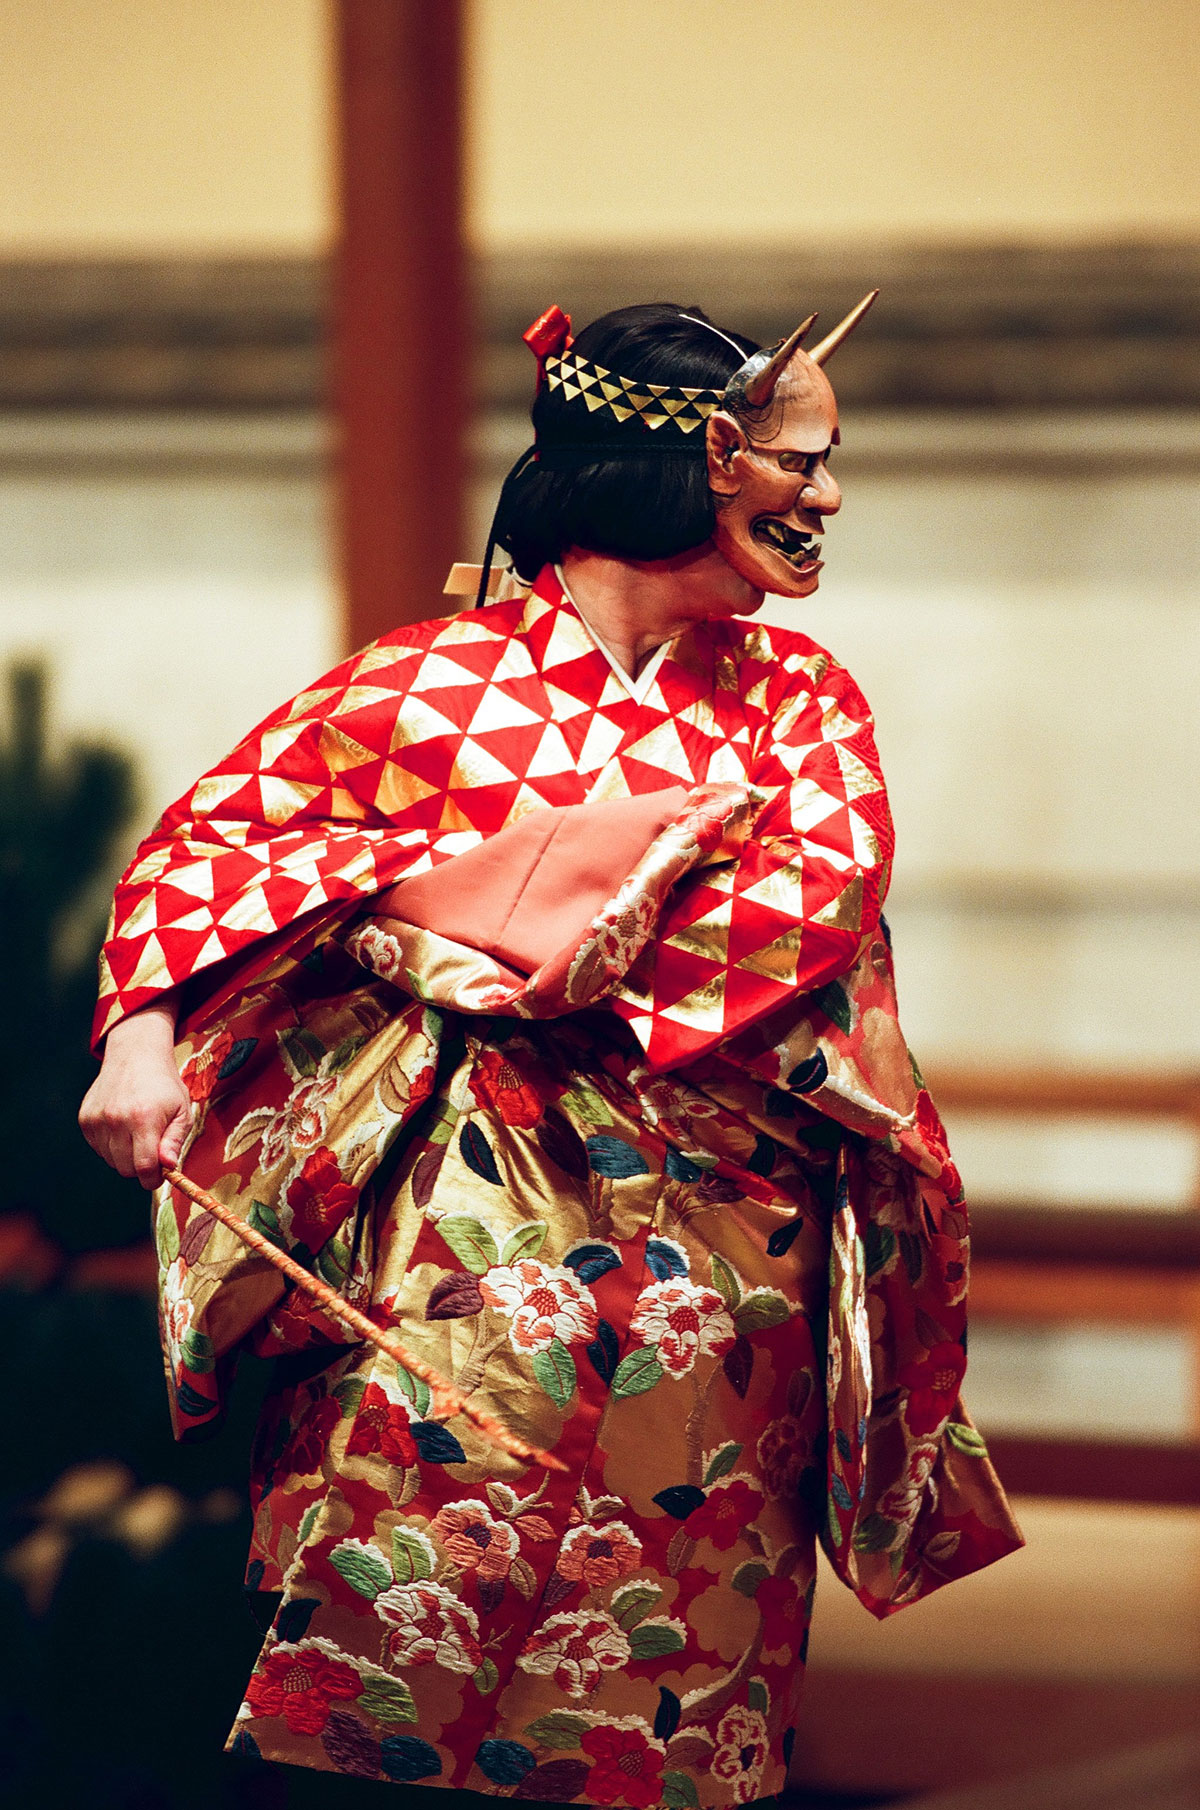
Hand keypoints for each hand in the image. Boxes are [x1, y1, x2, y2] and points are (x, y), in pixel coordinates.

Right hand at [79, 997, 192, 1188]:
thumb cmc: (164, 1085)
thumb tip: (168, 1166)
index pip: (143, 1167)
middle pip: (125, 1169)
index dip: (153, 1178)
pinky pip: (99, 1149)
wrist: (135, 1056)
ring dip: (126, 1155)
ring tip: (138, 1132)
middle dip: (141, 1166)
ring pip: (111, 1161)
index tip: (160, 1175)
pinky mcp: (85, 1119)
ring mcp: (97, 1119)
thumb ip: (175, 1140)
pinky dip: (112, 1145)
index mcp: (143, 1118)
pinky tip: (123, 1126)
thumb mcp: (182, 1110)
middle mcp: (116, 1120)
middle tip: (152, 1148)